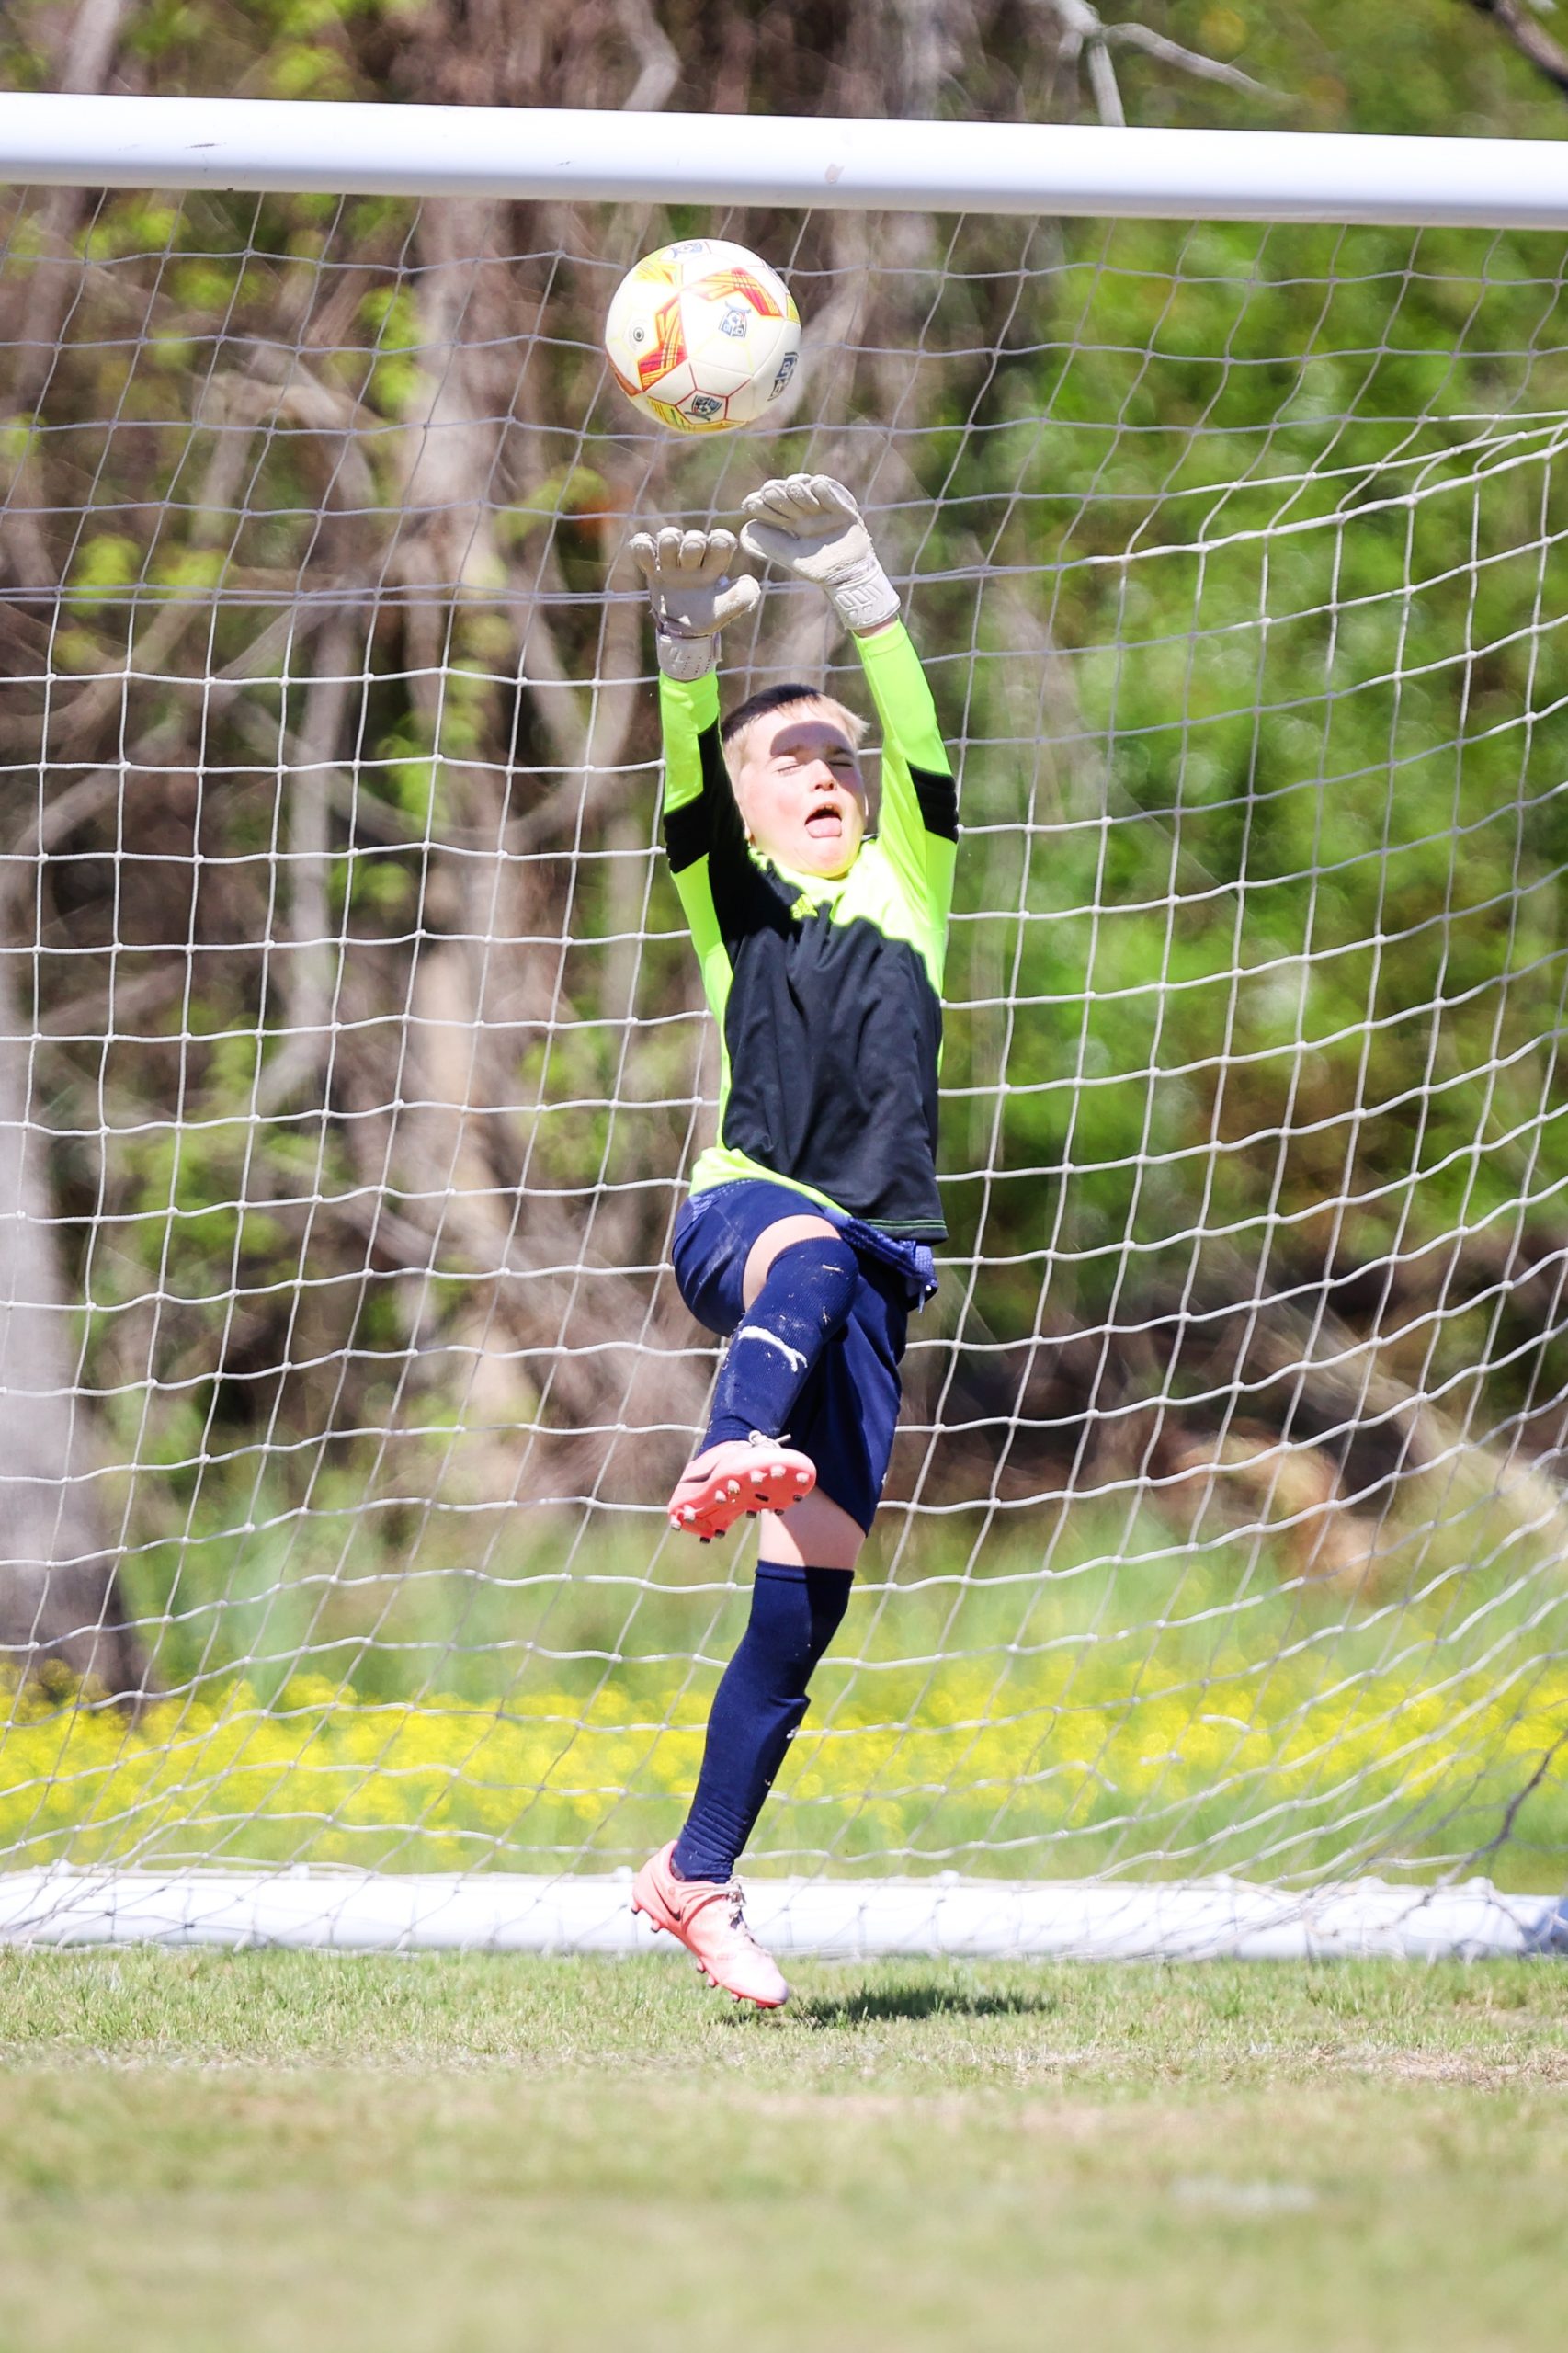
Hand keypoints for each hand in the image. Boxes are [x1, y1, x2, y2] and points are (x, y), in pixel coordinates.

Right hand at [628, 526, 759, 680]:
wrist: (682, 631)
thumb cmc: (709, 616)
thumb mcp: (727, 610)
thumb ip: (742, 597)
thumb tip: (750, 581)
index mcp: (715, 564)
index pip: (721, 540)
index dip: (720, 541)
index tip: (716, 553)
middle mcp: (695, 558)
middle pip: (694, 537)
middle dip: (692, 546)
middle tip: (688, 566)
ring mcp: (673, 561)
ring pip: (669, 536)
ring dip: (668, 545)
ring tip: (667, 565)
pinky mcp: (654, 567)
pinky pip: (643, 546)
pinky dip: (643, 549)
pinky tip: (651, 565)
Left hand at [738, 474, 899, 635]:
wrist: (848, 576)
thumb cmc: (818, 567)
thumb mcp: (790, 556)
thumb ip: (769, 544)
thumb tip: (743, 531)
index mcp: (790, 519)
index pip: (771, 505)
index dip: (760, 502)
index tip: (749, 504)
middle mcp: (805, 509)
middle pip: (785, 491)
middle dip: (776, 491)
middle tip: (769, 492)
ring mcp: (823, 505)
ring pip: (805, 486)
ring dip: (798, 488)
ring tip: (796, 491)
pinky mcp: (843, 505)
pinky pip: (831, 489)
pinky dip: (824, 487)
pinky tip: (817, 485)